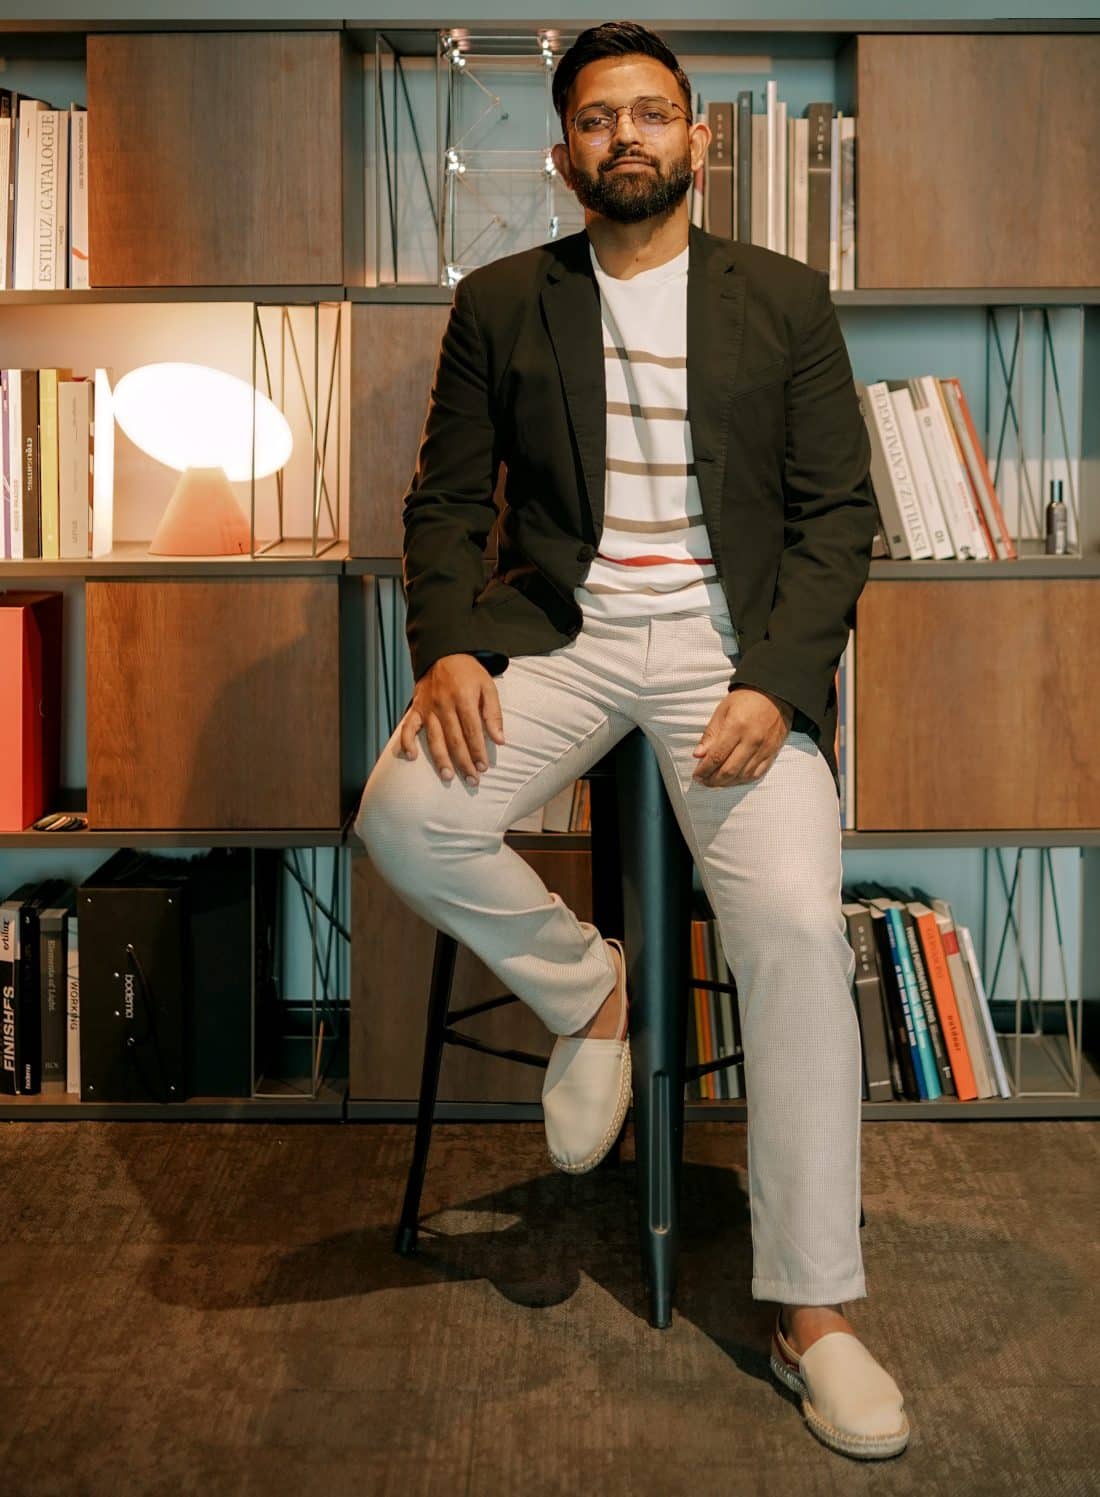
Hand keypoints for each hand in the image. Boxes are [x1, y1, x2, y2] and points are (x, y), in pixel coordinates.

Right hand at [399, 654, 504, 785]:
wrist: (443, 653)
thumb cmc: (469, 672)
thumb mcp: (488, 687)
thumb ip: (493, 714)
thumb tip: (500, 740)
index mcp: (464, 698)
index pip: (472, 731)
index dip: (478, 751)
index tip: (483, 767)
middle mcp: (444, 705)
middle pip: (455, 740)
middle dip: (464, 762)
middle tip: (472, 780)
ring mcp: (428, 708)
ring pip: (434, 739)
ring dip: (441, 759)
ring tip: (448, 776)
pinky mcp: (416, 708)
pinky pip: (408, 727)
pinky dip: (407, 742)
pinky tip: (411, 757)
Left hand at [691, 687, 794, 786]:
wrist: (775, 694)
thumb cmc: (746, 700)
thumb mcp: (723, 710)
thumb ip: (710, 734)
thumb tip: (698, 755)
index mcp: (736, 727)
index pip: (717, 756)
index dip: (704, 769)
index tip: (696, 775)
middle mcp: (752, 740)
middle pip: (729, 770)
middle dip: (713, 780)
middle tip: (703, 781)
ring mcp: (764, 748)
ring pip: (743, 775)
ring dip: (726, 783)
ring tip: (715, 782)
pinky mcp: (773, 753)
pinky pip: (757, 774)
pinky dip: (743, 780)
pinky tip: (733, 779)